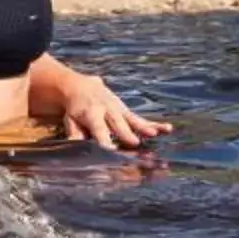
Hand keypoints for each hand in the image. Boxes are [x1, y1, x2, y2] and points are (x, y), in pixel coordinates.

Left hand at [54, 70, 168, 151]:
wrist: (81, 87)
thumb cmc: (75, 110)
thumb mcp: (70, 120)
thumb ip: (75, 134)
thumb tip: (73, 149)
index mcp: (91, 113)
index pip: (99, 128)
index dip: (105, 139)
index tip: (111, 151)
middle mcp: (107, 111)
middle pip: (118, 125)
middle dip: (126, 134)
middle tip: (135, 144)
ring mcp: (119, 110)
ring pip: (133, 120)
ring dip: (144, 127)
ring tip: (154, 134)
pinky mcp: (127, 112)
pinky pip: (141, 119)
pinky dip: (154, 124)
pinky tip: (168, 129)